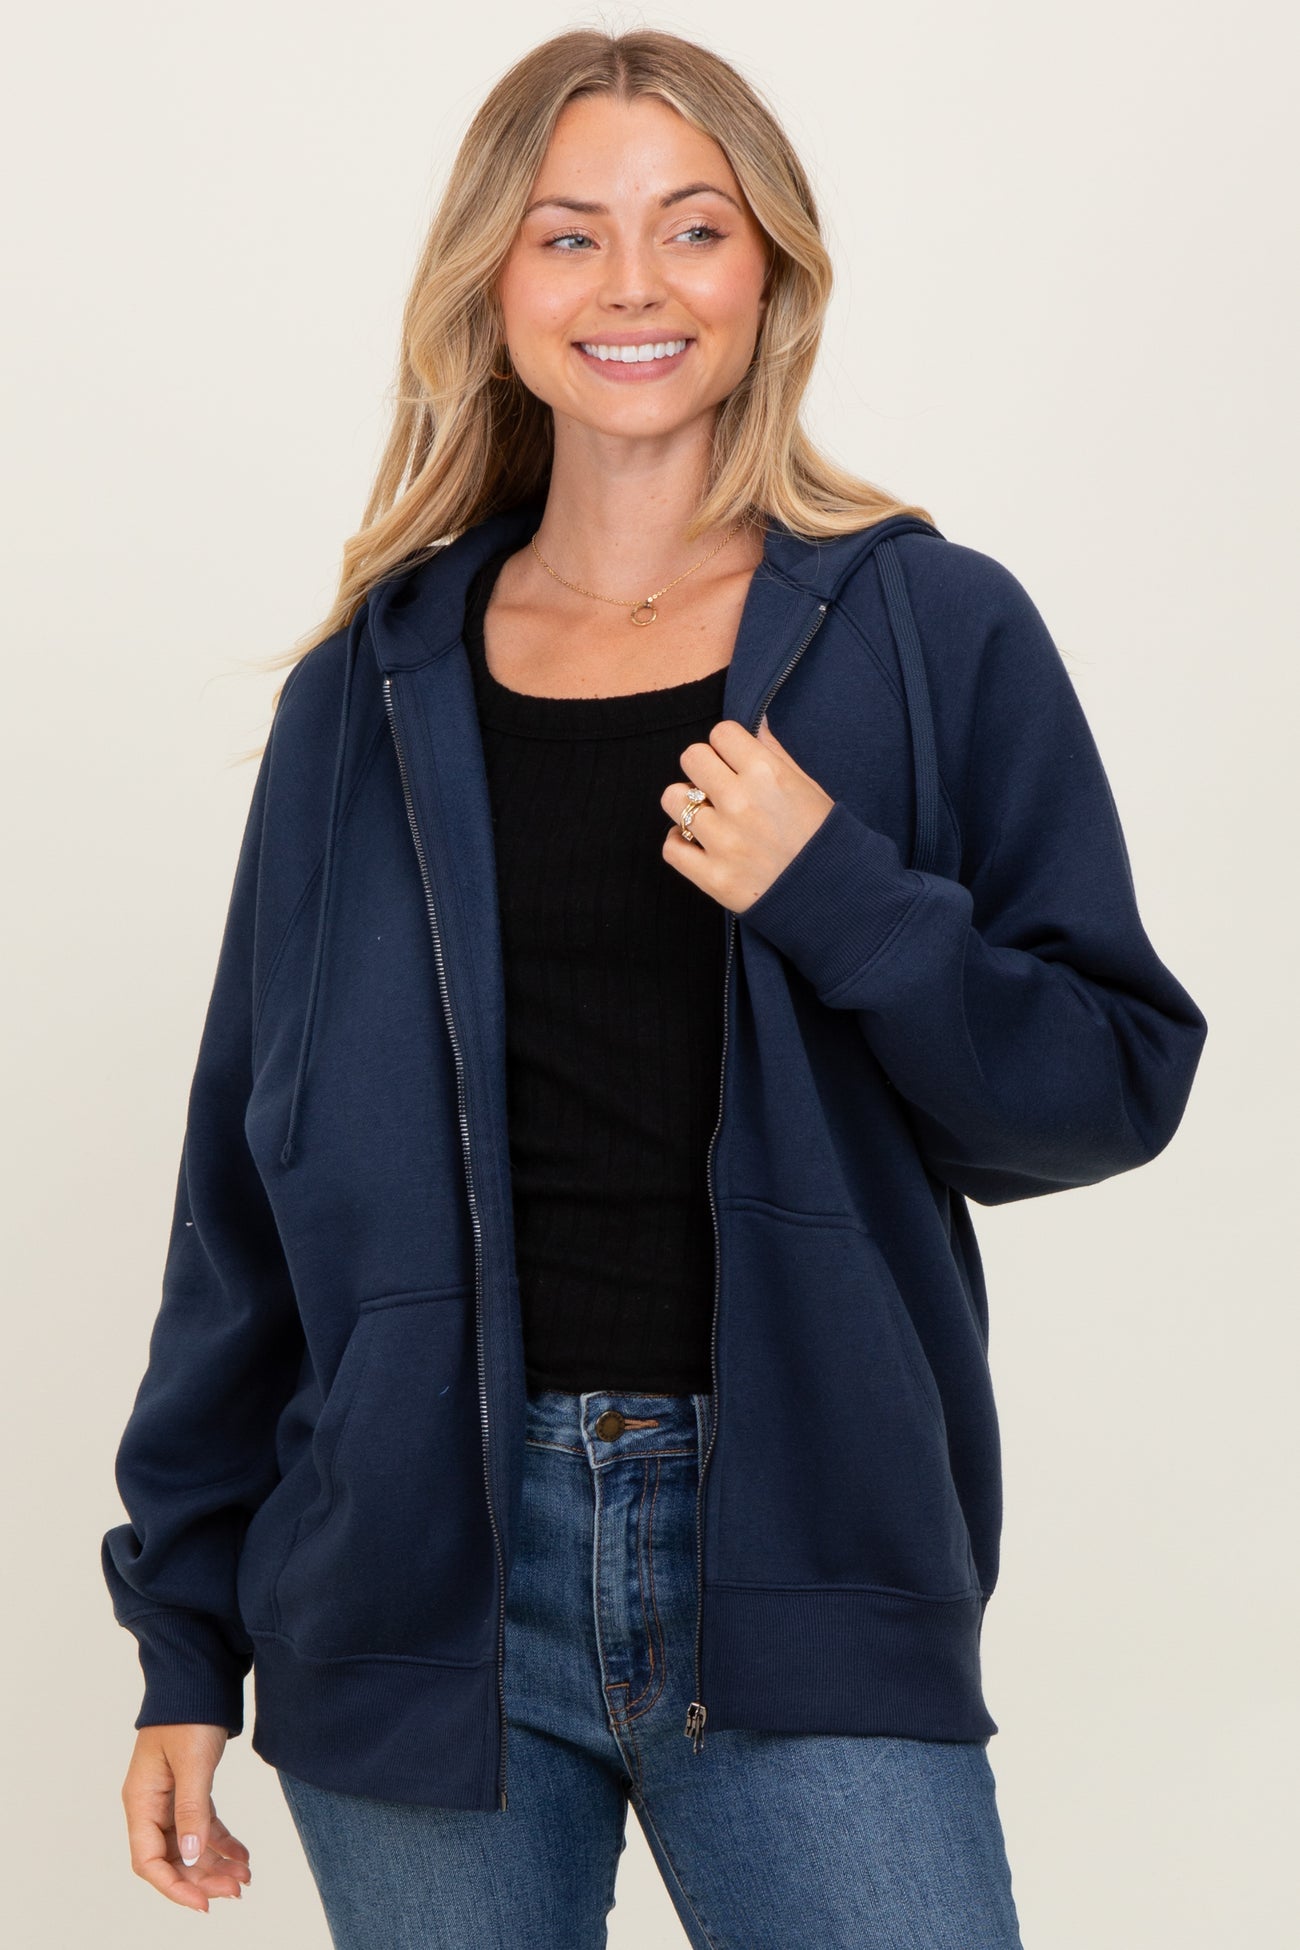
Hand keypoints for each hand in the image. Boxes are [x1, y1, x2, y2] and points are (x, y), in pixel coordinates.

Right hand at [121, 1724, 250, 1911]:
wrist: (200, 1676)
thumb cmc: (189, 1713)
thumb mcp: (192, 1762)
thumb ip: (191, 1810)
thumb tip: (190, 1855)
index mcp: (141, 1800)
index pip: (148, 1860)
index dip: (173, 1886)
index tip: (203, 1903)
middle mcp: (151, 1803)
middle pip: (171, 1857)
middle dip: (202, 1878)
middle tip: (235, 1891)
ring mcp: (170, 1798)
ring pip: (190, 1845)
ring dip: (215, 1864)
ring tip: (244, 1878)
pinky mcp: (190, 1789)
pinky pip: (203, 1826)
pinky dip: (222, 1842)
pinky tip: (242, 1856)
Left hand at [660, 713, 834, 911]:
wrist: (833, 895)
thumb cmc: (822, 837)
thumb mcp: (807, 786)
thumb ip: (774, 753)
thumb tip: (755, 721)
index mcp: (768, 775)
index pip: (721, 733)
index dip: (727, 746)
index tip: (735, 762)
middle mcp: (741, 803)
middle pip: (691, 757)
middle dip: (704, 769)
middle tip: (718, 787)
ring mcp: (724, 841)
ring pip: (672, 799)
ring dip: (686, 805)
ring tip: (707, 817)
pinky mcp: (712, 876)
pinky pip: (670, 847)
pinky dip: (680, 844)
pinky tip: (698, 844)